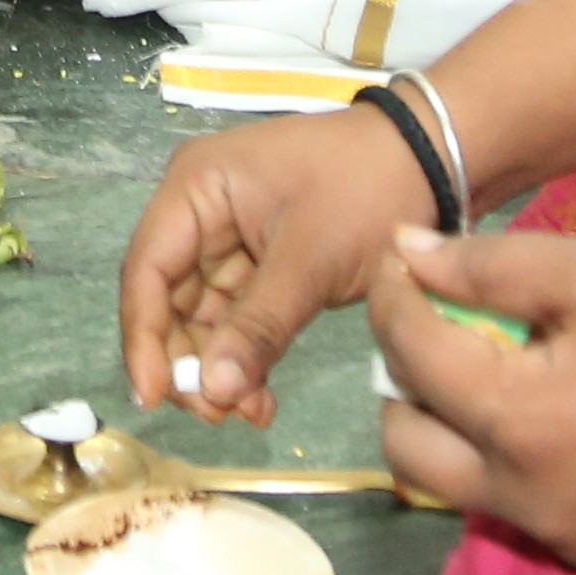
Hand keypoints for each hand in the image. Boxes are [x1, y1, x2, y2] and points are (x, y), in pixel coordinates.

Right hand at [118, 108, 438, 425]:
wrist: (431, 159)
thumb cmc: (363, 190)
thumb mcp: (310, 259)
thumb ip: (258, 326)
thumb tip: (212, 392)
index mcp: (196, 188)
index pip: (148, 269)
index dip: (144, 336)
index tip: (154, 397)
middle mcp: (200, 211)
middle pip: (168, 299)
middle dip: (187, 362)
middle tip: (218, 415)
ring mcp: (229, 239)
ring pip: (201, 317)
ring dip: (218, 368)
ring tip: (252, 412)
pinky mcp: (260, 264)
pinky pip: (236, 319)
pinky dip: (245, 357)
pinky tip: (263, 398)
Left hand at [369, 226, 575, 573]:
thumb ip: (491, 267)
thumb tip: (407, 254)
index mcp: (521, 426)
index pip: (412, 357)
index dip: (396, 296)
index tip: (405, 258)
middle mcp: (532, 503)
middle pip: (409, 450)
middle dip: (404, 379)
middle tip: (442, 321)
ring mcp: (573, 544)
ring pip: (464, 488)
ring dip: (455, 426)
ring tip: (505, 359)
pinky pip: (526, 512)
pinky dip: (515, 462)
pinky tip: (564, 408)